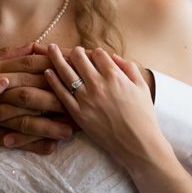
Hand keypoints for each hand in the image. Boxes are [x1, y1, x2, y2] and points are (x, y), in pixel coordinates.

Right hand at [0, 44, 72, 152]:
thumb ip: (9, 56)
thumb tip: (35, 46)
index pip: (30, 68)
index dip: (55, 71)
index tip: (77, 74)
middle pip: (31, 93)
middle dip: (58, 100)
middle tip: (82, 106)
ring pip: (24, 119)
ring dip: (49, 126)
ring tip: (71, 132)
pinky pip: (12, 140)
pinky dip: (31, 145)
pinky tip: (51, 148)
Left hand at [45, 45, 166, 166]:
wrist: (137, 143)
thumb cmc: (143, 116)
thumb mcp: (141, 86)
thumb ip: (128, 67)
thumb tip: (112, 56)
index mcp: (115, 76)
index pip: (98, 53)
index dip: (94, 52)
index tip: (92, 54)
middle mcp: (98, 84)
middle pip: (79, 58)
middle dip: (75, 51)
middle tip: (71, 51)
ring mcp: (86, 99)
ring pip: (66, 72)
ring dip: (56, 58)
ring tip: (51, 49)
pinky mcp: (78, 113)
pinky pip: (61, 93)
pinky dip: (53, 81)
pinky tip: (48, 72)